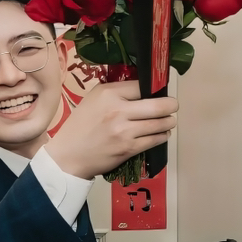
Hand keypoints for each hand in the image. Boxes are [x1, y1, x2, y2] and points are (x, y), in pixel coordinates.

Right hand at [44, 80, 177, 179]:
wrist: (68, 156)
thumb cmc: (80, 126)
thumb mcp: (94, 99)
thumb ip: (117, 92)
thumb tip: (143, 88)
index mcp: (108, 93)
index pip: (143, 85)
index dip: (155, 88)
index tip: (160, 91)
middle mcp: (118, 110)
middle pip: (158, 104)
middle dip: (171, 105)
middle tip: (173, 106)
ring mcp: (124, 131)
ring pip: (160, 123)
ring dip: (168, 122)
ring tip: (168, 120)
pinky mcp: (128, 148)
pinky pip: (154, 140)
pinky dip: (162, 136)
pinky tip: (161, 133)